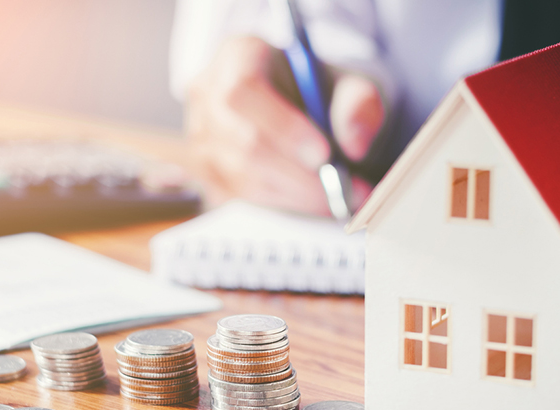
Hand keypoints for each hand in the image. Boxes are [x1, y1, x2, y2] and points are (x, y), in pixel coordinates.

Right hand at [185, 36, 383, 214]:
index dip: (281, 126)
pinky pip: (241, 196)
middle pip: (242, 141)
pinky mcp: (206, 172)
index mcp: (239, 56)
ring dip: (294, 194)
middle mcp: (208, 95)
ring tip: (337, 198)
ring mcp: (200, 137)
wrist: (305, 109)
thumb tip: (354, 145)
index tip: (324, 154)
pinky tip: (311, 199)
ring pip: (241, 175)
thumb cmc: (322, 91)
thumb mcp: (351, 85)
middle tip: (342, 190)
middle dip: (297, 174)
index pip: (244, 91)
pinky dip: (282, 203)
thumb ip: (358, 106)